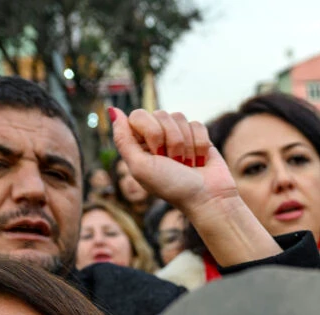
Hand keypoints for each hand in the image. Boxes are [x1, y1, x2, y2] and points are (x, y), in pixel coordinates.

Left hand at [110, 106, 279, 265]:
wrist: (207, 198)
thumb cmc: (173, 187)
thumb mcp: (140, 167)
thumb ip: (123, 139)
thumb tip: (112, 110)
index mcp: (138, 143)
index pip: (138, 115)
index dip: (151, 132)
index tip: (157, 154)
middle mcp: (156, 137)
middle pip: (160, 114)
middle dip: (171, 140)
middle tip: (173, 162)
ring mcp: (177, 135)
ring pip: (179, 117)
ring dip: (186, 145)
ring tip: (186, 164)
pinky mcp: (197, 136)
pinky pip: (196, 124)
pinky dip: (199, 145)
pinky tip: (199, 160)